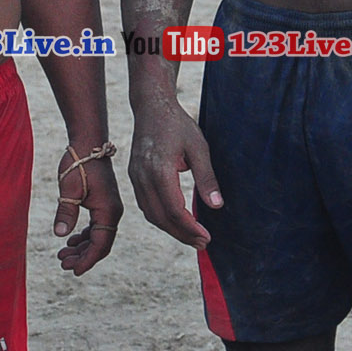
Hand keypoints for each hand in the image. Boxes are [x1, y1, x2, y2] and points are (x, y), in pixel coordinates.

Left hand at [54, 145, 121, 275]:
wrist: (88, 143)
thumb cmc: (78, 163)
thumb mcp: (69, 189)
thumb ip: (66, 212)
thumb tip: (60, 235)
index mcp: (108, 211)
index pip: (100, 244)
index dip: (87, 260)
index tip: (73, 271)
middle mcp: (112, 211)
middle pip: (100, 243)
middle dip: (82, 256)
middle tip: (62, 263)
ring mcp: (109, 207)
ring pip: (98, 236)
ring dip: (82, 247)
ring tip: (62, 254)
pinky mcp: (104, 203)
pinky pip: (97, 226)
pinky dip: (84, 236)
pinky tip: (70, 240)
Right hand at [127, 94, 221, 248]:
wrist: (152, 107)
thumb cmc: (178, 125)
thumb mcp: (199, 148)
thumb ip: (206, 178)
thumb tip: (217, 206)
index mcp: (159, 169)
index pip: (174, 209)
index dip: (190, 227)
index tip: (206, 237)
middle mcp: (143, 177)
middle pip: (160, 217)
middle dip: (182, 235)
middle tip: (202, 244)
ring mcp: (136, 177)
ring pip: (151, 214)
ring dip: (171, 229)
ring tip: (191, 237)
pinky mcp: (134, 177)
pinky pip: (145, 205)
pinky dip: (160, 217)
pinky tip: (175, 221)